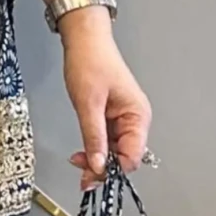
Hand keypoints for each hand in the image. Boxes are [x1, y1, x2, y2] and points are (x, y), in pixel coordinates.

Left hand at [58, 11, 151, 188]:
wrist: (84, 40)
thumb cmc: (91, 62)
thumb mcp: (88, 104)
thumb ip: (94, 137)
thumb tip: (98, 166)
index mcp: (137, 115)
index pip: (132, 155)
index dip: (113, 169)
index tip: (92, 175)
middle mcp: (135, 119)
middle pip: (124, 156)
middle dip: (103, 167)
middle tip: (82, 175)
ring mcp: (123, 118)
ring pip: (114, 151)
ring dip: (97, 159)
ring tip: (78, 162)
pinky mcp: (112, 116)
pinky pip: (107, 140)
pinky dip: (95, 148)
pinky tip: (82, 152)